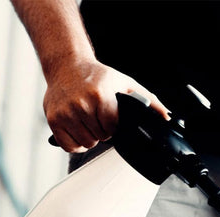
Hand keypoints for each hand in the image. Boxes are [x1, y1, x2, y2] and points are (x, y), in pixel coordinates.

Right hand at [43, 60, 169, 152]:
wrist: (66, 67)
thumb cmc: (96, 77)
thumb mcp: (125, 84)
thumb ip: (149, 101)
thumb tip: (165, 117)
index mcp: (100, 95)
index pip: (112, 128)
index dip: (113, 127)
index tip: (110, 118)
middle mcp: (81, 105)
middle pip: (99, 138)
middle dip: (101, 132)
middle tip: (97, 119)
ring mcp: (65, 114)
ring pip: (85, 144)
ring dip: (89, 138)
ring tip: (88, 123)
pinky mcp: (54, 121)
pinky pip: (69, 146)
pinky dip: (75, 144)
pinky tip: (78, 131)